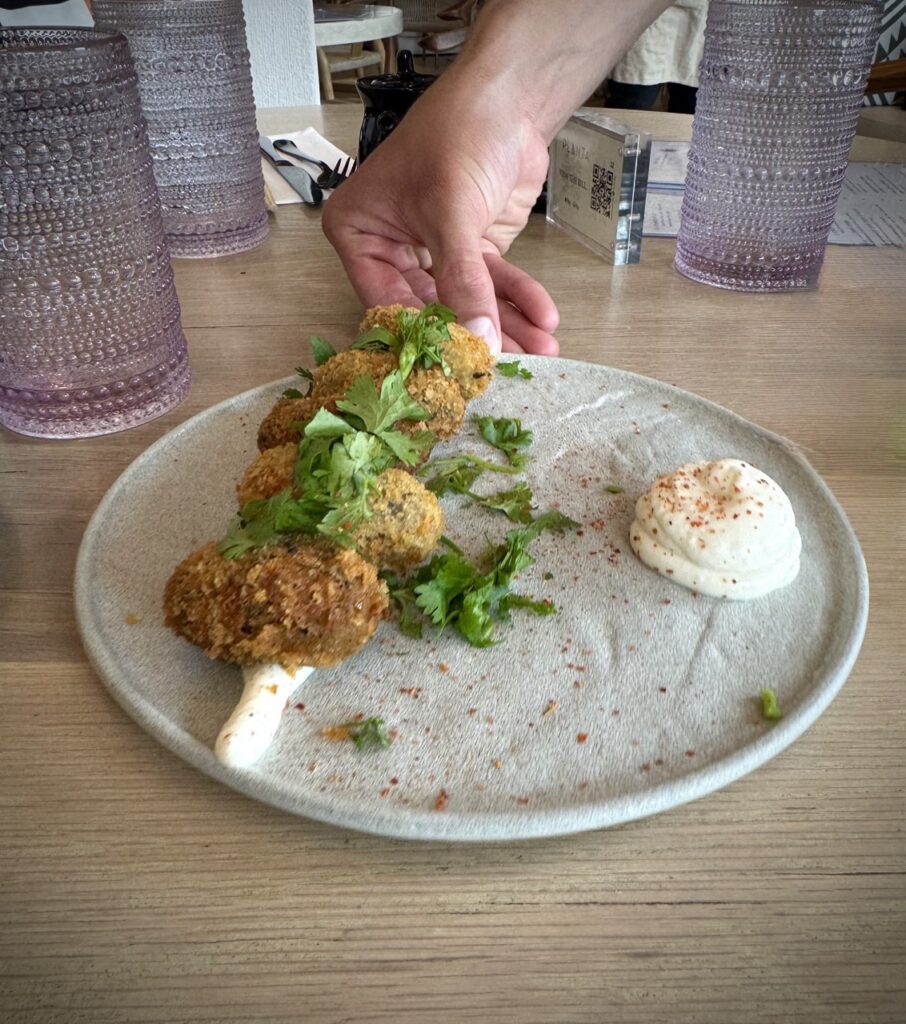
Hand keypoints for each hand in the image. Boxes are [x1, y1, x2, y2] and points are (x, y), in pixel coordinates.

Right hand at [322, 77, 559, 355]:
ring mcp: (436, 251)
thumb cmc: (457, 131)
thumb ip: (462, 280)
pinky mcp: (474, 249)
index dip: (421, 336)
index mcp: (360, 234)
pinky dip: (522, 299)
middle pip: (432, 309)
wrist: (509, 97)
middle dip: (475, 334)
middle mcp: (393, 248)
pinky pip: (496, 284)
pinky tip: (544, 318)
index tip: (454, 367)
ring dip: (507, 325)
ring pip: (469, 301)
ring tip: (541, 350)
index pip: (385, 301)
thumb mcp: (451, 212)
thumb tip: (476, 338)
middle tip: (506, 367)